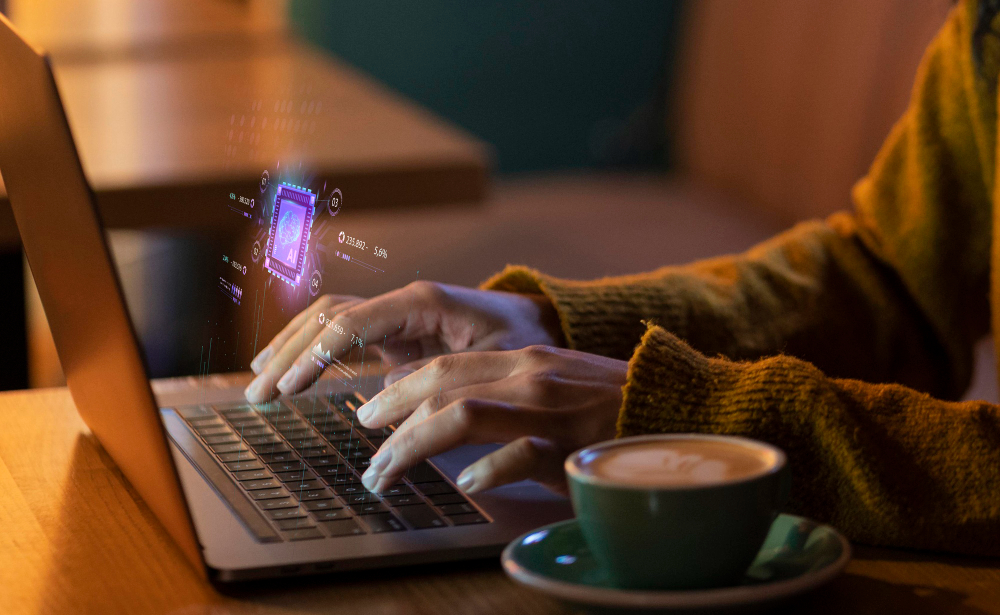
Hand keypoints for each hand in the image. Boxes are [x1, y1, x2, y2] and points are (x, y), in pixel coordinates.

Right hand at [245, 281, 563, 402]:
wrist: (543, 325)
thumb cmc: (526, 341)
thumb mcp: (494, 363)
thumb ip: (440, 378)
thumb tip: (384, 401)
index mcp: (422, 302)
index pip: (350, 323)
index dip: (313, 356)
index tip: (288, 388)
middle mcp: (401, 302)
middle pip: (328, 317)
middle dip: (289, 353)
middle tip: (258, 393)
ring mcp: (396, 316)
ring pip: (327, 320)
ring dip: (291, 348)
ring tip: (258, 381)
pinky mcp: (396, 334)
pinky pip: (341, 335)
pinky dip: (311, 350)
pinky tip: (289, 372)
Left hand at [356, 345, 627, 494]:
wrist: (680, 408)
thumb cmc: (610, 407)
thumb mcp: (553, 385)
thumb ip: (502, 391)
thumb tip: (445, 408)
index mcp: (523, 361)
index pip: (443, 365)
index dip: (396, 389)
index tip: (368, 414)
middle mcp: (530, 376)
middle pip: (440, 385)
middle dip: (389, 416)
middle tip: (364, 451)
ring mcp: (552, 409)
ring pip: (464, 414)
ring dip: (413, 445)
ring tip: (386, 474)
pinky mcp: (576, 446)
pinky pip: (524, 453)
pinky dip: (490, 467)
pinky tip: (468, 483)